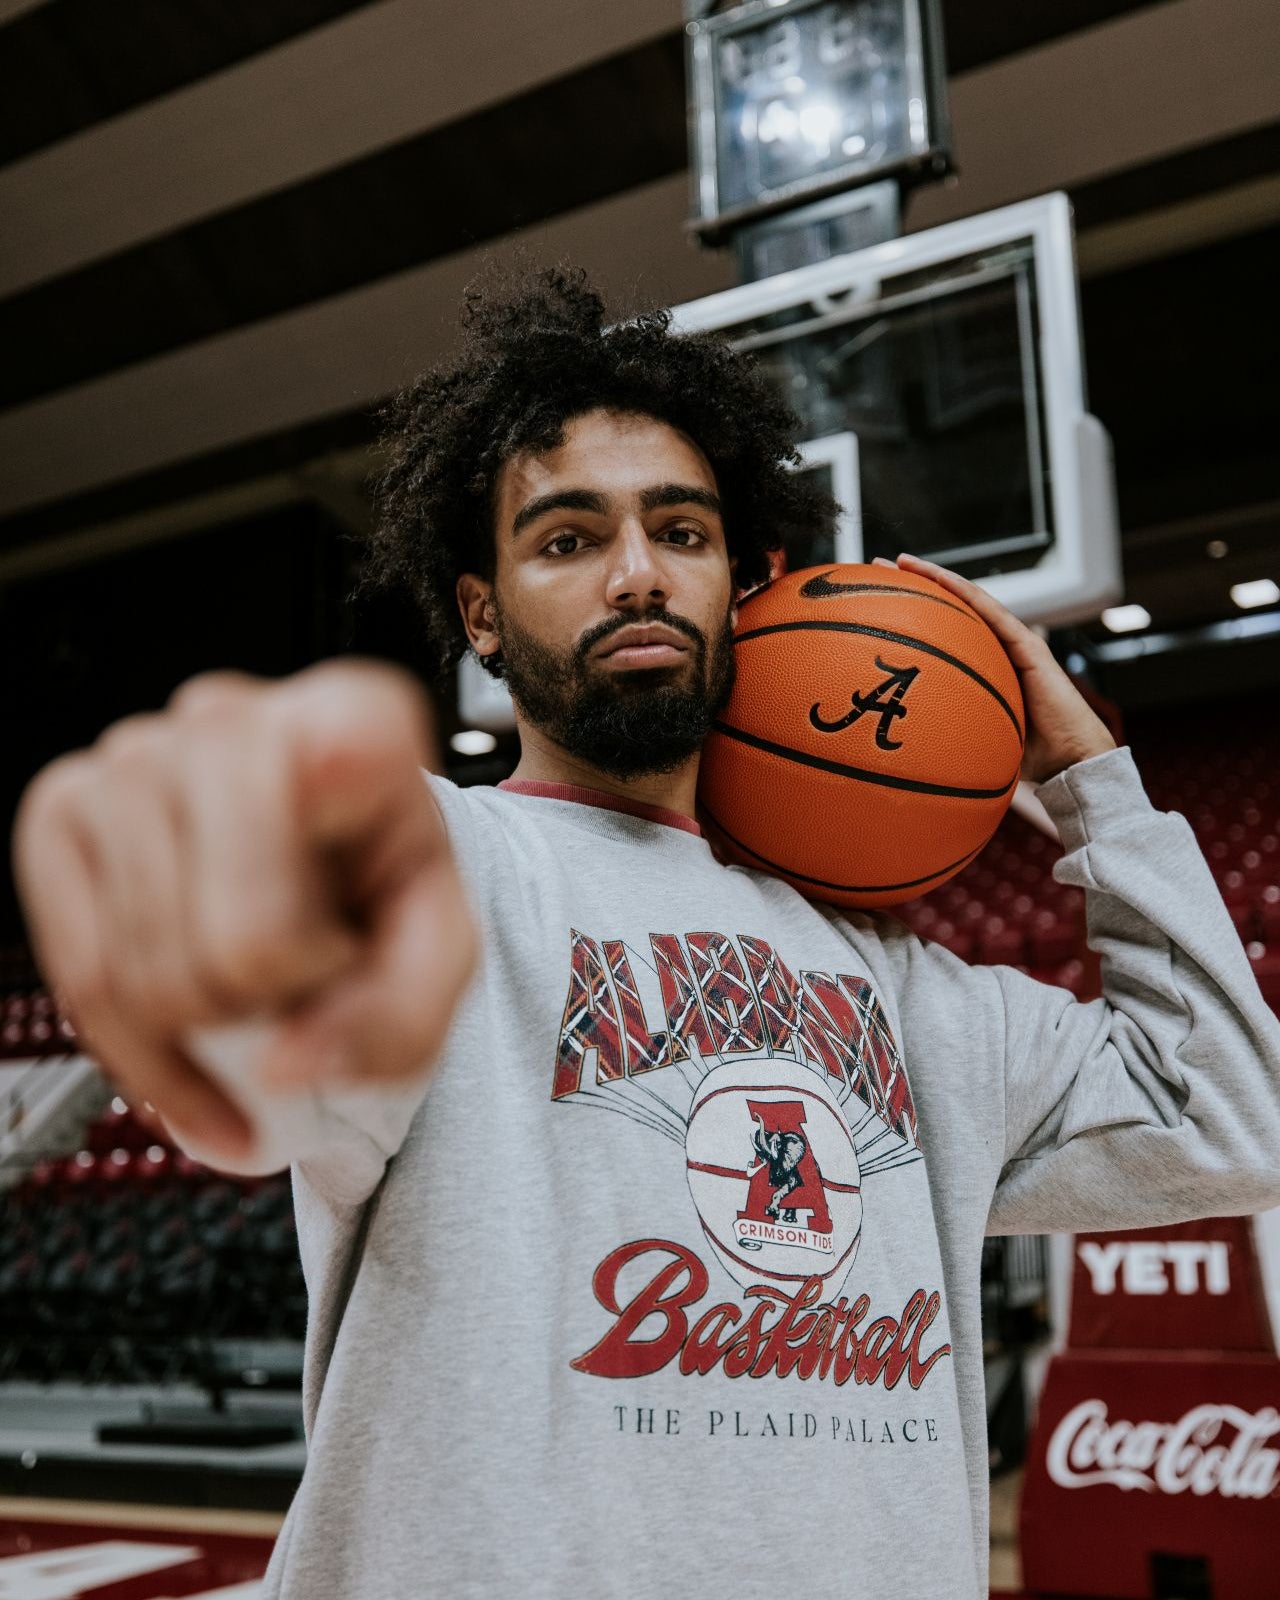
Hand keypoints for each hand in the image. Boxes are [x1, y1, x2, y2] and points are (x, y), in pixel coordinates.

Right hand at [13, 661, 475, 1162]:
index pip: (283, 910)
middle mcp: (228, 717)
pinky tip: (193, 1049)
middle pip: (216, 951)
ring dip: (209, 1027)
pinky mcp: (62, 803)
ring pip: (139, 979)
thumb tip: (282, 1066)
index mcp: (351, 723)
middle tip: (304, 975)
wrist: (333, 842)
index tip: (344, 958)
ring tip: (257, 978)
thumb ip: (398, 1020)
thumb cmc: (385, 877)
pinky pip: (78, 981)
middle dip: (265, 1006)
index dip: (314, 966)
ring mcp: (132, 754)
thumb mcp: (441, 952)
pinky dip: (144, 1055)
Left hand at [874, 553, 1116, 784]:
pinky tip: (940, 577)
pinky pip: (992, 612)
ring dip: (936, 577)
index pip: (944, 630)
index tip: (877, 599)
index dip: (913, 612)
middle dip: (915, 585)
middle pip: (951, 608)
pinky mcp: (1028, 647)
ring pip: (969, 600)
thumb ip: (947, 731)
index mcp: (984, 665)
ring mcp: (1014, 643)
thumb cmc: (1026, 757)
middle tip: (877, 568)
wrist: (1069, 761)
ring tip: (902, 562)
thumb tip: (903, 750)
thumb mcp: (974, 737)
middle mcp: (997, 648)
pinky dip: (965, 591)